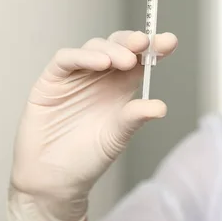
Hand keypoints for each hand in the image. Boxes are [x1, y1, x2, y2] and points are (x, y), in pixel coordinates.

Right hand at [8, 30, 177, 220]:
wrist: (53, 179)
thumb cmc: (87, 157)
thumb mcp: (117, 137)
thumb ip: (135, 118)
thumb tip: (160, 107)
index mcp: (121, 86)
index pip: (140, 59)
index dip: (154, 47)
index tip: (169, 41)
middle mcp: (100, 76)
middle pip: (118, 46)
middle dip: (133, 41)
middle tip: (145, 43)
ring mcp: (76, 76)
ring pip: (94, 47)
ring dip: (112, 49)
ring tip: (126, 60)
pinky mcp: (52, 81)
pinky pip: (66, 60)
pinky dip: (83, 56)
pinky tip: (100, 62)